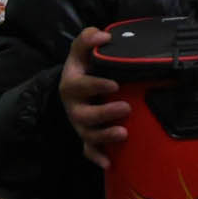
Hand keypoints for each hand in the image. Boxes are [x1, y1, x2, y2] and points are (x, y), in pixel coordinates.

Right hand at [60, 27, 130, 168]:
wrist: (77, 86)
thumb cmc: (84, 66)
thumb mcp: (81, 51)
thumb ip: (88, 39)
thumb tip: (104, 35)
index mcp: (72, 85)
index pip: (80, 86)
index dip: (95, 86)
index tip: (115, 84)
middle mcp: (74, 107)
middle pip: (83, 115)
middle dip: (104, 114)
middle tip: (125, 108)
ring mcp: (80, 124)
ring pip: (87, 135)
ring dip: (104, 135)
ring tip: (124, 133)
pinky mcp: (87, 136)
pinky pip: (89, 150)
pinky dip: (97, 157)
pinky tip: (109, 164)